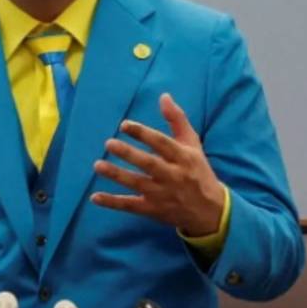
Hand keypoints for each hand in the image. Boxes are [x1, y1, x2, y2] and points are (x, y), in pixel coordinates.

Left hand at [91, 93, 224, 235]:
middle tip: (109, 143)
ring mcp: (162, 195)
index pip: (161, 143)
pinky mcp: (153, 210)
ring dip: (117, 175)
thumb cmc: (197, 171)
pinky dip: (113, 203)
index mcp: (183, 157)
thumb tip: (163, 96)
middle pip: (149, 164)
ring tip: (98, 165)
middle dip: (129, 154)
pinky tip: (95, 197)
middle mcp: (173, 176)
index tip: (124, 124)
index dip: (143, 133)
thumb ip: (177, 119)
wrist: (211, 212)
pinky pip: (131, 206)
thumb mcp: (192, 144)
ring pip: (137, 184)